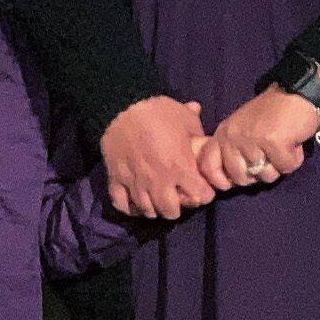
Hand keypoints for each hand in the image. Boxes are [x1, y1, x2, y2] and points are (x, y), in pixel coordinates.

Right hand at [100, 95, 219, 218]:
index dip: (204, 194)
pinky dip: (129, 207)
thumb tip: (200, 115)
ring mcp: (135, 183)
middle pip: (170, 212)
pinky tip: (135, 203)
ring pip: (146, 211)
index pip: (200, 197)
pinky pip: (122, 204)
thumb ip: (196, 126)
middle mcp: (159, 182)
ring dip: (154, 208)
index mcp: (180, 168)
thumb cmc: (157, 112)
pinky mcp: (116, 179)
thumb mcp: (184, 117)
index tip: (201, 187)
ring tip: (156, 201)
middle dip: (177, 208)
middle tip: (176, 197)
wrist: (120, 107)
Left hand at [201, 89, 319, 189]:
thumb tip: (231, 181)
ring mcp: (252, 140)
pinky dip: (293, 159)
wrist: (296, 94)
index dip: (220, 181)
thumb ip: (233, 150)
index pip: (207, 166)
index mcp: (222, 134)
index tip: (234, 183)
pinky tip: (293, 143)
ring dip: (279, 166)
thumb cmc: (271, 114)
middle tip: (269, 159)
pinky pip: (286, 167)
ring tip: (282, 146)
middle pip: (240, 178)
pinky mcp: (274, 142)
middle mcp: (232, 137)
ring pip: (266, 176)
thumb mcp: (241, 128)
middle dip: (258, 176)